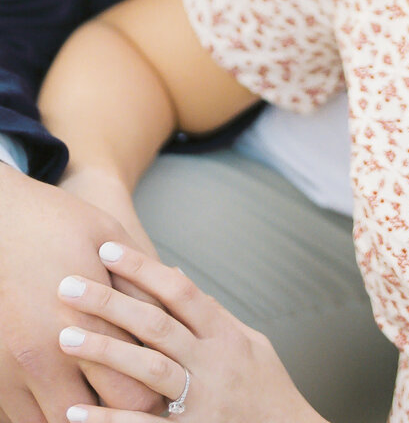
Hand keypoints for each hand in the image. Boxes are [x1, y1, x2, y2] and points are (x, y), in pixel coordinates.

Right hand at [0, 165, 161, 422]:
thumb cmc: (58, 223)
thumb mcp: (109, 240)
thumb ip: (142, 286)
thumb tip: (175, 318)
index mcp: (87, 324)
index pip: (134, 395)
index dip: (154, 397)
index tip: (163, 387)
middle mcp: (48, 357)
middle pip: (97, 420)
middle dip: (120, 415)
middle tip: (135, 398)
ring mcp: (14, 371)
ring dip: (80, 418)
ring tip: (99, 403)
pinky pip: (21, 420)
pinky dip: (44, 416)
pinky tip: (63, 399)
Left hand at [56, 243, 325, 422]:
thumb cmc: (268, 390)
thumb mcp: (250, 343)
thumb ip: (213, 313)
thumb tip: (178, 277)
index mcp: (225, 335)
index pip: (180, 291)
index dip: (143, 268)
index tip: (108, 249)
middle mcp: (213, 362)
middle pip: (157, 324)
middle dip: (111, 303)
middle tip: (68, 285)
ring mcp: (202, 400)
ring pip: (149, 368)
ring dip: (105, 351)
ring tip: (65, 337)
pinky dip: (109, 418)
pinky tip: (75, 411)